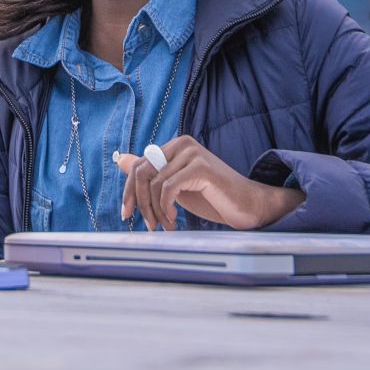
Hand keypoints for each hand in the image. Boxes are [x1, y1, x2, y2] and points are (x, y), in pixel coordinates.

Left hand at [115, 136, 304, 232]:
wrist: (248, 206)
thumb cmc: (213, 198)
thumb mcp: (176, 187)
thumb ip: (152, 174)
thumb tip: (121, 160)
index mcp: (175, 145)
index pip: (138, 165)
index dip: (129, 191)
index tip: (127, 214)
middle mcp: (182, 143)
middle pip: (142, 172)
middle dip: (140, 202)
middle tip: (149, 226)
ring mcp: (192, 154)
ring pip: (155, 183)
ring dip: (156, 211)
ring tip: (167, 226)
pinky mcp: (200, 168)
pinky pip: (168, 188)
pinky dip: (166, 208)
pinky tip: (174, 220)